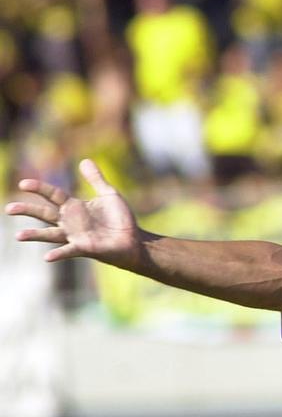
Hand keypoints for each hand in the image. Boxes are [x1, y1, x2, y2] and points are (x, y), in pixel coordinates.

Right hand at [6, 160, 142, 265]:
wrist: (134, 239)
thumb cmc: (121, 219)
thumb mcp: (109, 194)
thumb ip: (96, 179)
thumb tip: (84, 160)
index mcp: (74, 207)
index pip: (53, 195)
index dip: (39, 188)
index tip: (23, 183)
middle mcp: (70, 222)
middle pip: (44, 214)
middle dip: (27, 210)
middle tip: (8, 209)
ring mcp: (75, 236)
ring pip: (50, 235)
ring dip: (34, 235)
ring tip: (18, 236)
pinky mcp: (84, 248)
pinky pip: (68, 251)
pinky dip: (58, 253)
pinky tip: (47, 256)